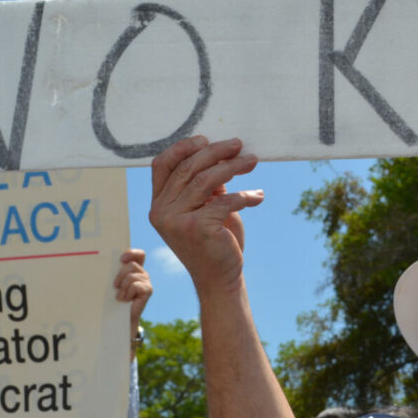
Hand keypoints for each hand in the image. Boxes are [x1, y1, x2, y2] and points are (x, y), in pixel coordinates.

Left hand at [114, 248, 152, 327]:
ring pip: (131, 276)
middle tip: (115, 286)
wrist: (120, 318)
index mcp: (135, 269)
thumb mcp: (114, 284)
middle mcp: (143, 274)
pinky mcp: (148, 290)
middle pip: (131, 265)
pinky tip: (126, 300)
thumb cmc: (114, 300)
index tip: (121, 259)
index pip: (140, 255)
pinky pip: (135, 285)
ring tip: (120, 297)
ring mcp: (146, 282)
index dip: (132, 253)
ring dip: (122, 287)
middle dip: (120, 275)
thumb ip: (114, 273)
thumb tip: (101, 263)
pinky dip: (127, 293)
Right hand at [149, 137, 262, 293]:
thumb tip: (221, 152)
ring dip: (233, 167)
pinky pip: (224, 200)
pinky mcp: (197, 228)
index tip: (207, 139)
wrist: (220, 279)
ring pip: (206, 179)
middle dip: (217, 152)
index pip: (161, 164)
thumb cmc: (215, 240)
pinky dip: (245, 195)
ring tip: (252, 161)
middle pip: (188, 167)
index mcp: (158, 203)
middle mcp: (161, 211)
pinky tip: (258, 196)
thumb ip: (206, 184)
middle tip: (239, 145)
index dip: (183, 147)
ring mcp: (176, 220)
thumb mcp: (207, 206)